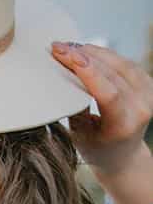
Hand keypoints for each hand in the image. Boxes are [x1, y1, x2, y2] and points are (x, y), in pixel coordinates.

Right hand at [50, 41, 152, 203]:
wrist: (123, 156)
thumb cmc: (97, 149)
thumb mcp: (79, 135)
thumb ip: (75, 107)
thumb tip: (64, 74)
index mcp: (123, 127)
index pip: (108, 92)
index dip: (86, 70)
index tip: (64, 55)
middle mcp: (141, 109)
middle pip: (113, 73)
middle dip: (84, 57)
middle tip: (59, 47)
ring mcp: (149, 95)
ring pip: (120, 63)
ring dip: (93, 52)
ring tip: (70, 47)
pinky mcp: (148, 84)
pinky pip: (125, 62)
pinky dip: (105, 55)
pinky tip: (87, 51)